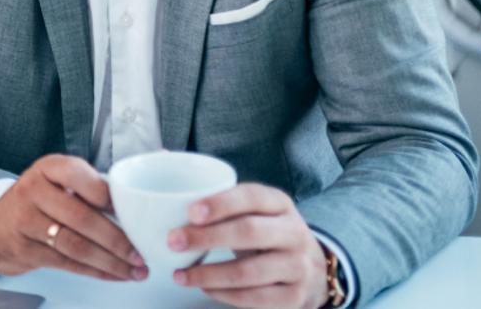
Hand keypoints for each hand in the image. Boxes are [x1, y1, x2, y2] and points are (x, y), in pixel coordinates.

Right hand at [0, 154, 146, 281]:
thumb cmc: (41, 201)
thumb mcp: (58, 181)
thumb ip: (90, 188)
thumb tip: (134, 210)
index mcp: (48, 168)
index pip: (80, 178)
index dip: (108, 197)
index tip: (134, 214)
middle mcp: (33, 190)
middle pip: (81, 218)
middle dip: (116, 240)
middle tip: (140, 254)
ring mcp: (25, 220)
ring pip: (75, 245)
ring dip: (110, 261)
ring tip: (134, 270)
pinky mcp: (25, 249)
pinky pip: (67, 263)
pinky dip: (95, 271)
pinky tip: (114, 274)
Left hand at [170, 183, 329, 307]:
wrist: (312, 269)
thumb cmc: (266, 233)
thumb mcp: (255, 211)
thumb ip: (223, 203)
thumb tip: (168, 182)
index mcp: (280, 204)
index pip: (252, 197)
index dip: (221, 204)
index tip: (190, 212)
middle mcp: (294, 233)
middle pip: (249, 232)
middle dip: (207, 238)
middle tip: (173, 242)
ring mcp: (298, 266)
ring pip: (248, 272)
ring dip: (208, 274)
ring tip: (179, 275)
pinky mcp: (295, 296)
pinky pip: (254, 298)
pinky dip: (224, 294)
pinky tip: (204, 288)